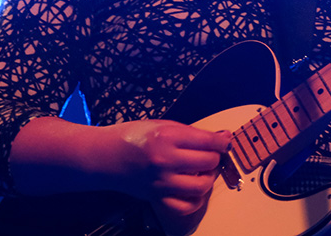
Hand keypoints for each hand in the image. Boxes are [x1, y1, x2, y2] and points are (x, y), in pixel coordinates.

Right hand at [103, 120, 229, 232]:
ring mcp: (161, 182)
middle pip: (208, 163)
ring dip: (208, 178)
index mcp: (167, 137)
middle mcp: (165, 161)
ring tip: (203, 170)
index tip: (226, 140)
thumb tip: (221, 137)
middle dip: (215, 157)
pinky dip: (195, 198)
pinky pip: (186, 205)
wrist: (105, 156)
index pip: (207, 141)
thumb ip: (191, 132)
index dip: (222, 141)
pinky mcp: (157, 197)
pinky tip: (193, 187)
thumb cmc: (132, 136)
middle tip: (212, 153)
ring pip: (201, 186)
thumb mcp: (161, 124)